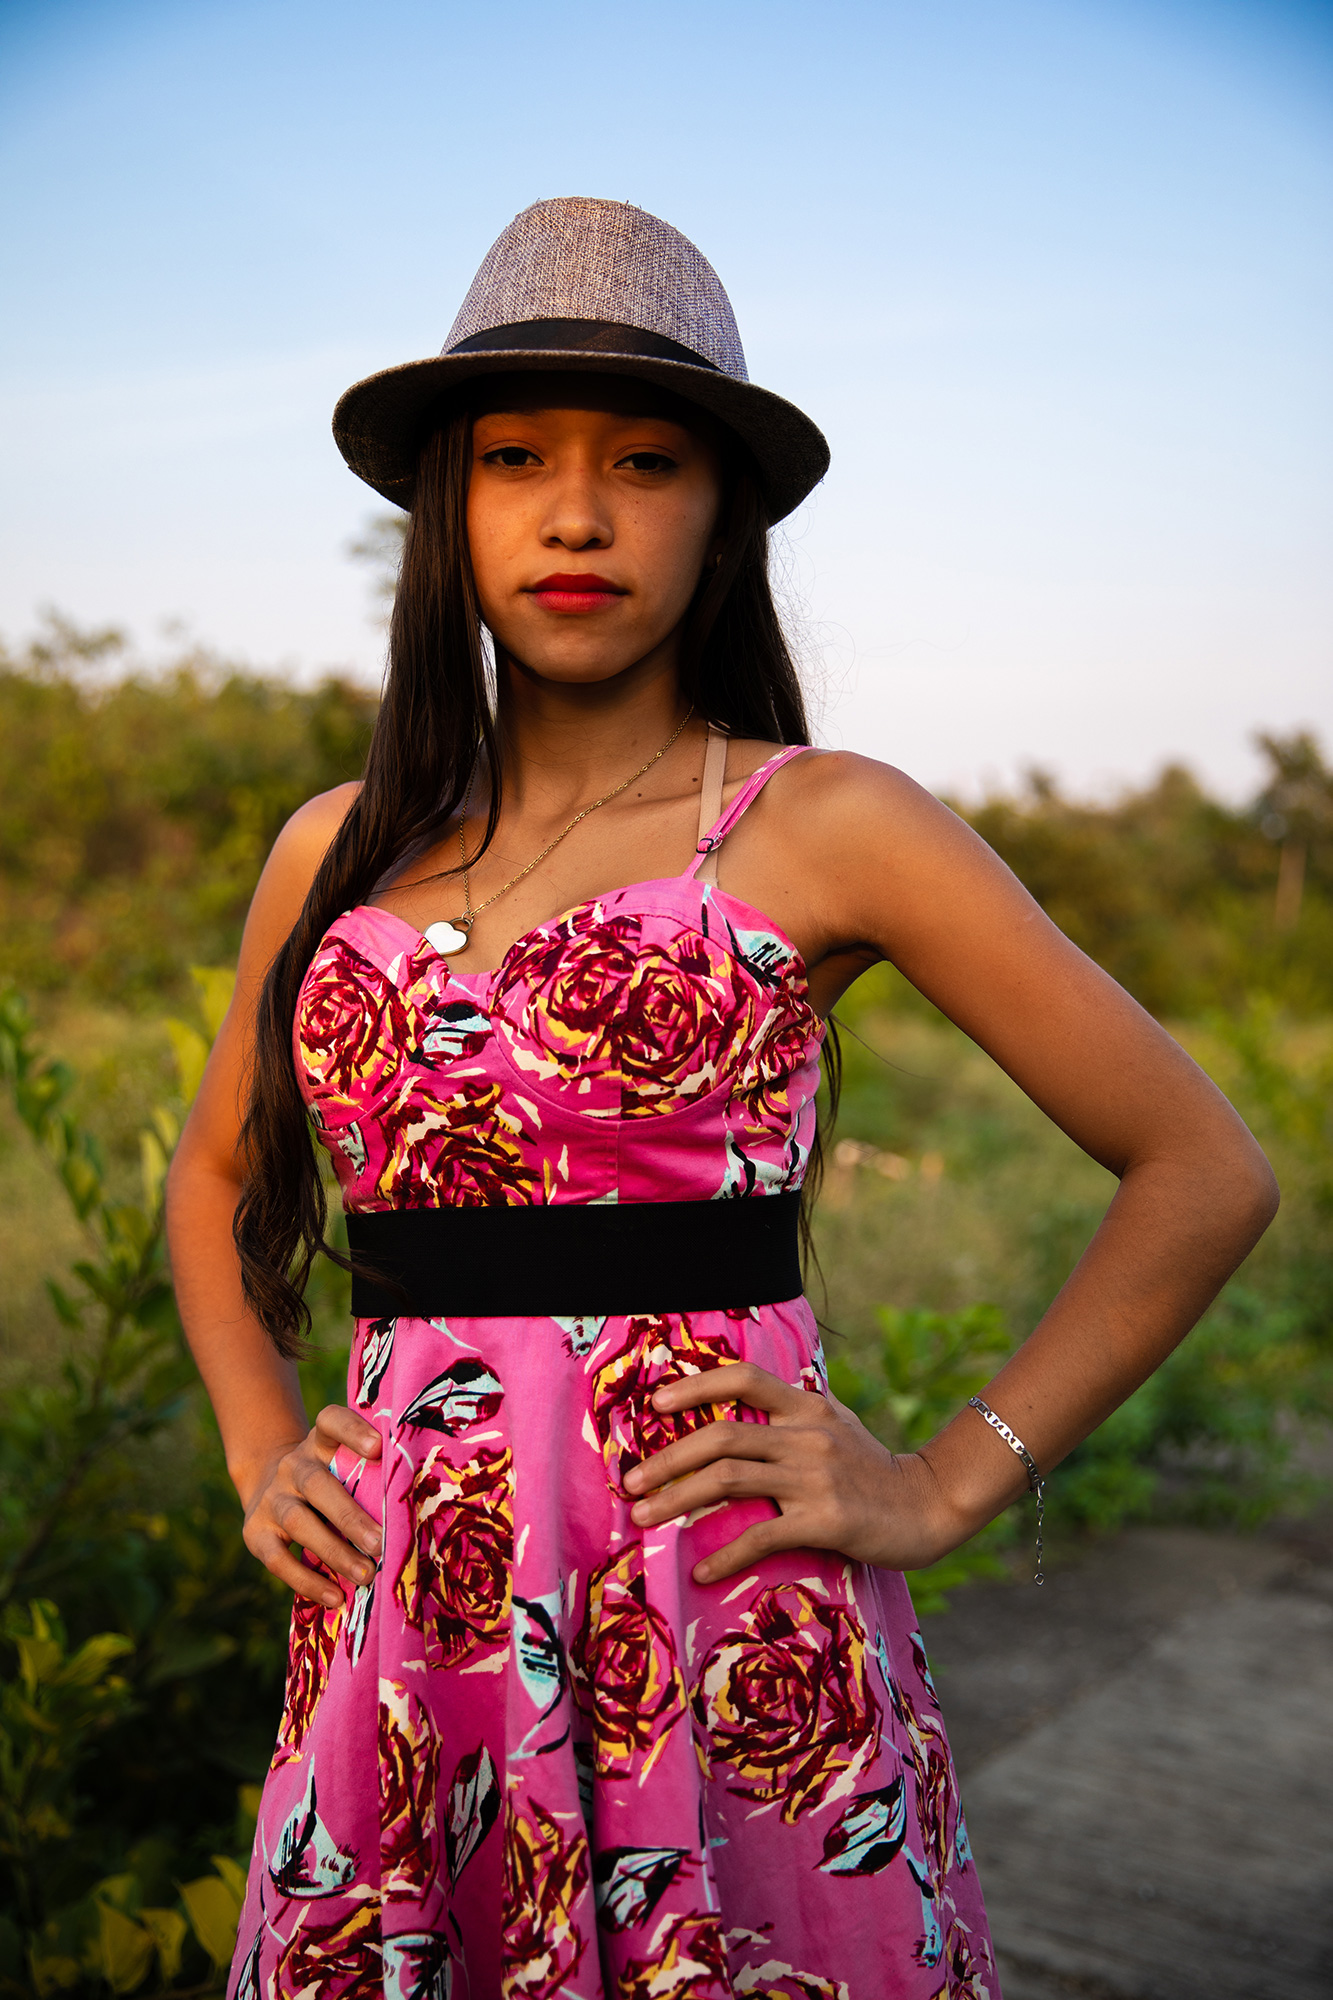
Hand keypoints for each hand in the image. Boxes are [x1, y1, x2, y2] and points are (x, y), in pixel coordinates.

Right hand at [239, 1405, 383, 1607]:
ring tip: (366, 1575)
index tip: (379, 1447)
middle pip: (317, 1484)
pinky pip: (278, 1559)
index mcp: (319, 1442)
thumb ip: (369, 1477)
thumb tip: (416, 1515)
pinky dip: (307, 1580)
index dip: (352, 1431)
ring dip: (334, 1551)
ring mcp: (272, 1498)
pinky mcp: (255, 1532)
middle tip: (381, 1544)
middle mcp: (293, 1466)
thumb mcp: (343, 1465)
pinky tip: (335, 1597)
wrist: (269, 1486)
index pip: (330, 1422)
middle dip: (350, 1516)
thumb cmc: (330, 1480)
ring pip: (298, 1522)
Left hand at [622, 1363, 957, 1584]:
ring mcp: (815, 1477)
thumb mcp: (837, 1422)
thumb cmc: (873, 1468)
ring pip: (730, 1478)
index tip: (656, 1404)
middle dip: (668, 1458)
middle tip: (630, 1483)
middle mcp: (807, 1434)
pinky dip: (725, 1555)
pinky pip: (762, 1535)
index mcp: (807, 1406)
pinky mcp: (825, 1520)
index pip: (744, 1378)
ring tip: (643, 1518)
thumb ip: (794, 1410)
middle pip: (722, 1435)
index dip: (696, 1386)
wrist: (929, 1505)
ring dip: (678, 1499)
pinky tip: (700, 1570)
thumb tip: (745, 1399)